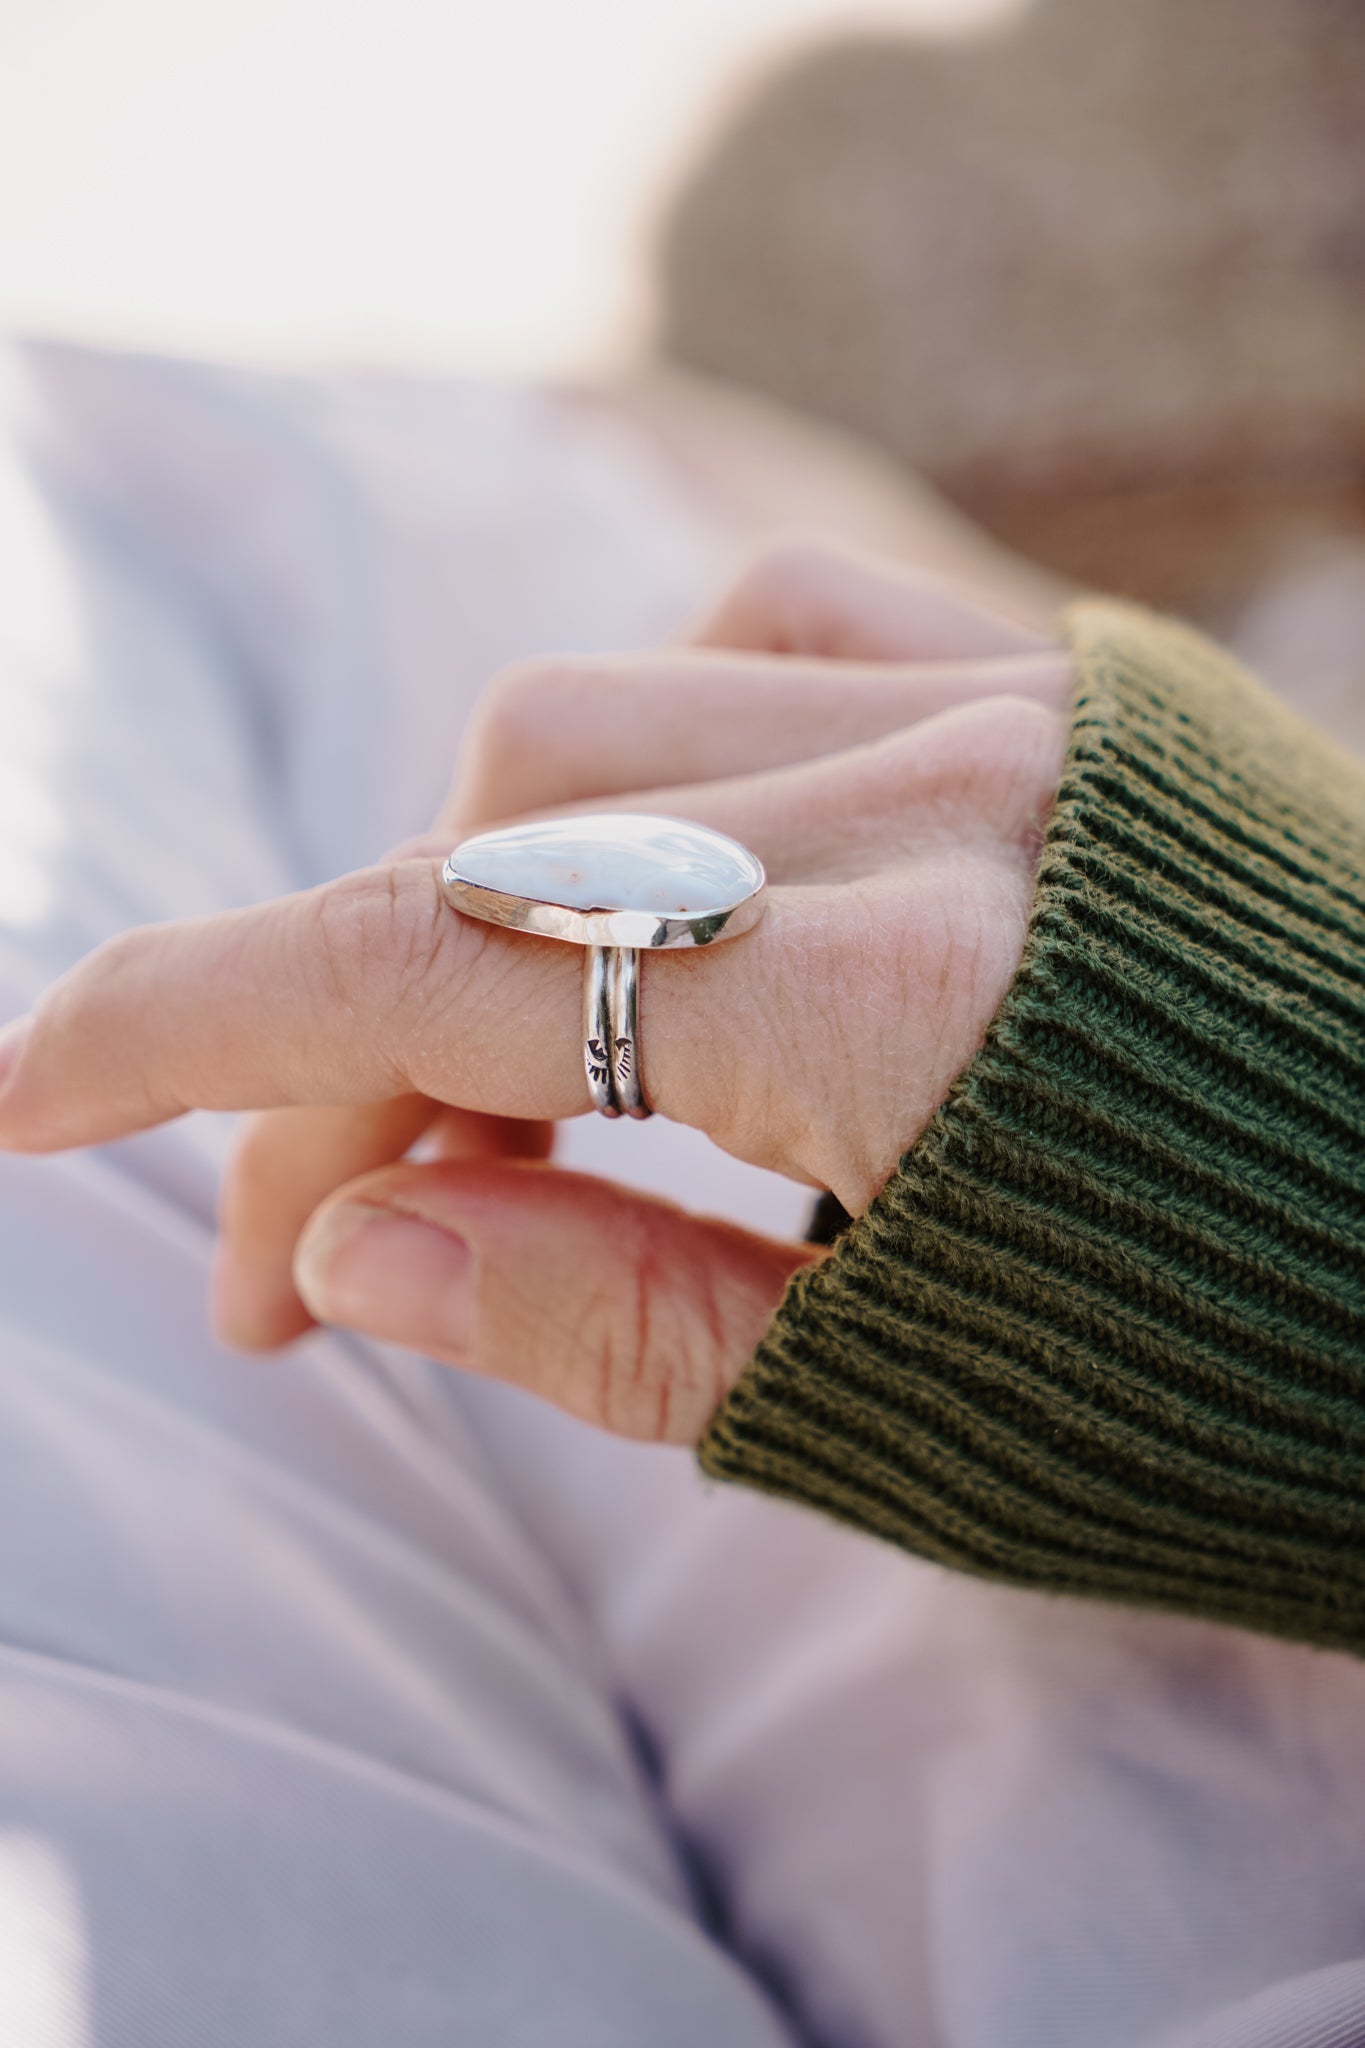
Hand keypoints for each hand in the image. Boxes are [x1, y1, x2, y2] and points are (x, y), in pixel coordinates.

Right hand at [0, 542, 1069, 1440]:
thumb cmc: (1267, 1386)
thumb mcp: (918, 1413)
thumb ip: (613, 1317)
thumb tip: (345, 1238)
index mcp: (911, 999)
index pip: (435, 970)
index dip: (187, 1024)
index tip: (27, 1094)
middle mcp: (955, 791)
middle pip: (494, 852)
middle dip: (350, 1054)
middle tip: (316, 1240)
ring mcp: (1021, 703)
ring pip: (603, 717)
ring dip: (473, 896)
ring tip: (485, 1100)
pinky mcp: (1076, 683)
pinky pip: (777, 639)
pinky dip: (643, 752)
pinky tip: (634, 870)